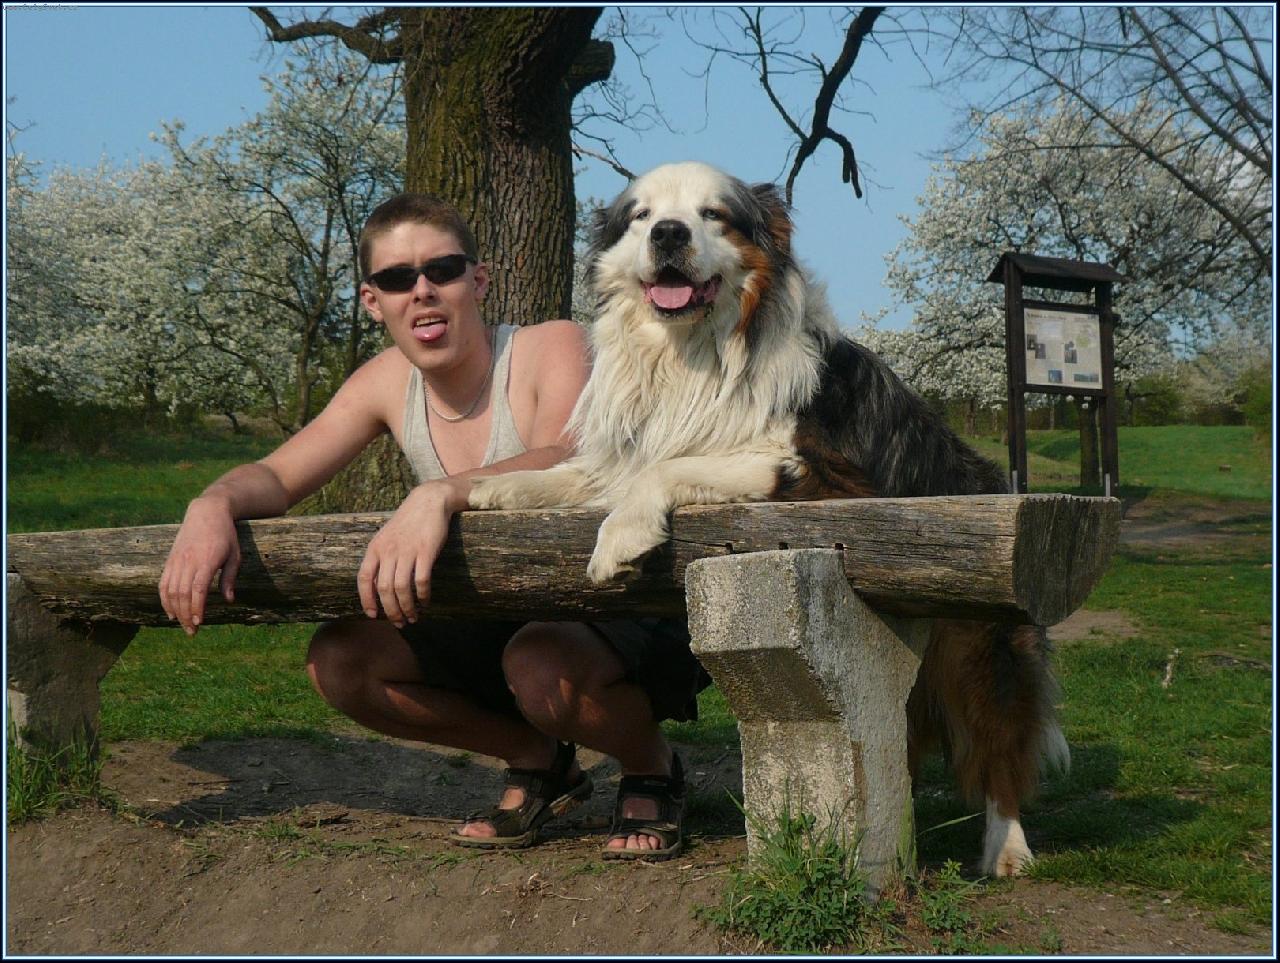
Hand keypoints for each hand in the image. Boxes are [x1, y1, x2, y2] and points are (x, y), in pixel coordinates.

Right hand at [159, 496, 240, 635]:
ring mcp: (176, 560)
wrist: (207, 512)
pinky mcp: (170, 560)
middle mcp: (188, 561)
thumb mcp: (234, 555)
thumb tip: (229, 600)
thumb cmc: (225, 535)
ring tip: (182, 625)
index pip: (198, 590)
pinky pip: (163, 583)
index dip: (197, 608)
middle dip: (185, 615)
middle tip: (192, 632)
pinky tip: (170, 612)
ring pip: (170, 590)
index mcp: (206, 561)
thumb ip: (229, 578)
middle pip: (181, 594)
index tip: (199, 622)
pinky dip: (164, 599)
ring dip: (174, 611)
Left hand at [357, 483, 454, 626]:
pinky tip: (426, 602)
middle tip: (399, 622)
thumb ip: (381, 559)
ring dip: (407, 607)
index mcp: (375, 548)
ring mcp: (407, 551)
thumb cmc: (407, 523)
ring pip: (402, 588)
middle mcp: (388, 551)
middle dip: (391, 610)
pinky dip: (423, 595)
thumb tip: (378, 587)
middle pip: (384, 589)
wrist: (428, 501)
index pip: (364, 579)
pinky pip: (421, 580)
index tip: (373, 615)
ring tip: (413, 617)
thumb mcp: (386, 537)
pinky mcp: (426, 551)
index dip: (366, 600)